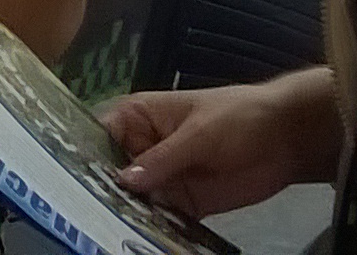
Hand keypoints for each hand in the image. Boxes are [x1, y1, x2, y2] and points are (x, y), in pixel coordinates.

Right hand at [99, 68, 342, 218]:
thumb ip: (162, 158)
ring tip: (107, 229)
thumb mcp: (199, 133)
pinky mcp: (182, 203)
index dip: (83, 154)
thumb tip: (123, 181)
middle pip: (110, 172)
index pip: (100, 134)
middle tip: (84, 212)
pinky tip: (138, 238)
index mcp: (139, 117)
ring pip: (131, 199)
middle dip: (99, 190)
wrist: (286, 139)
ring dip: (123, 213)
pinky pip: (158, 218)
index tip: (70, 178)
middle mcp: (143, 148)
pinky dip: (150, 228)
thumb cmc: (239, 117)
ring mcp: (162, 177)